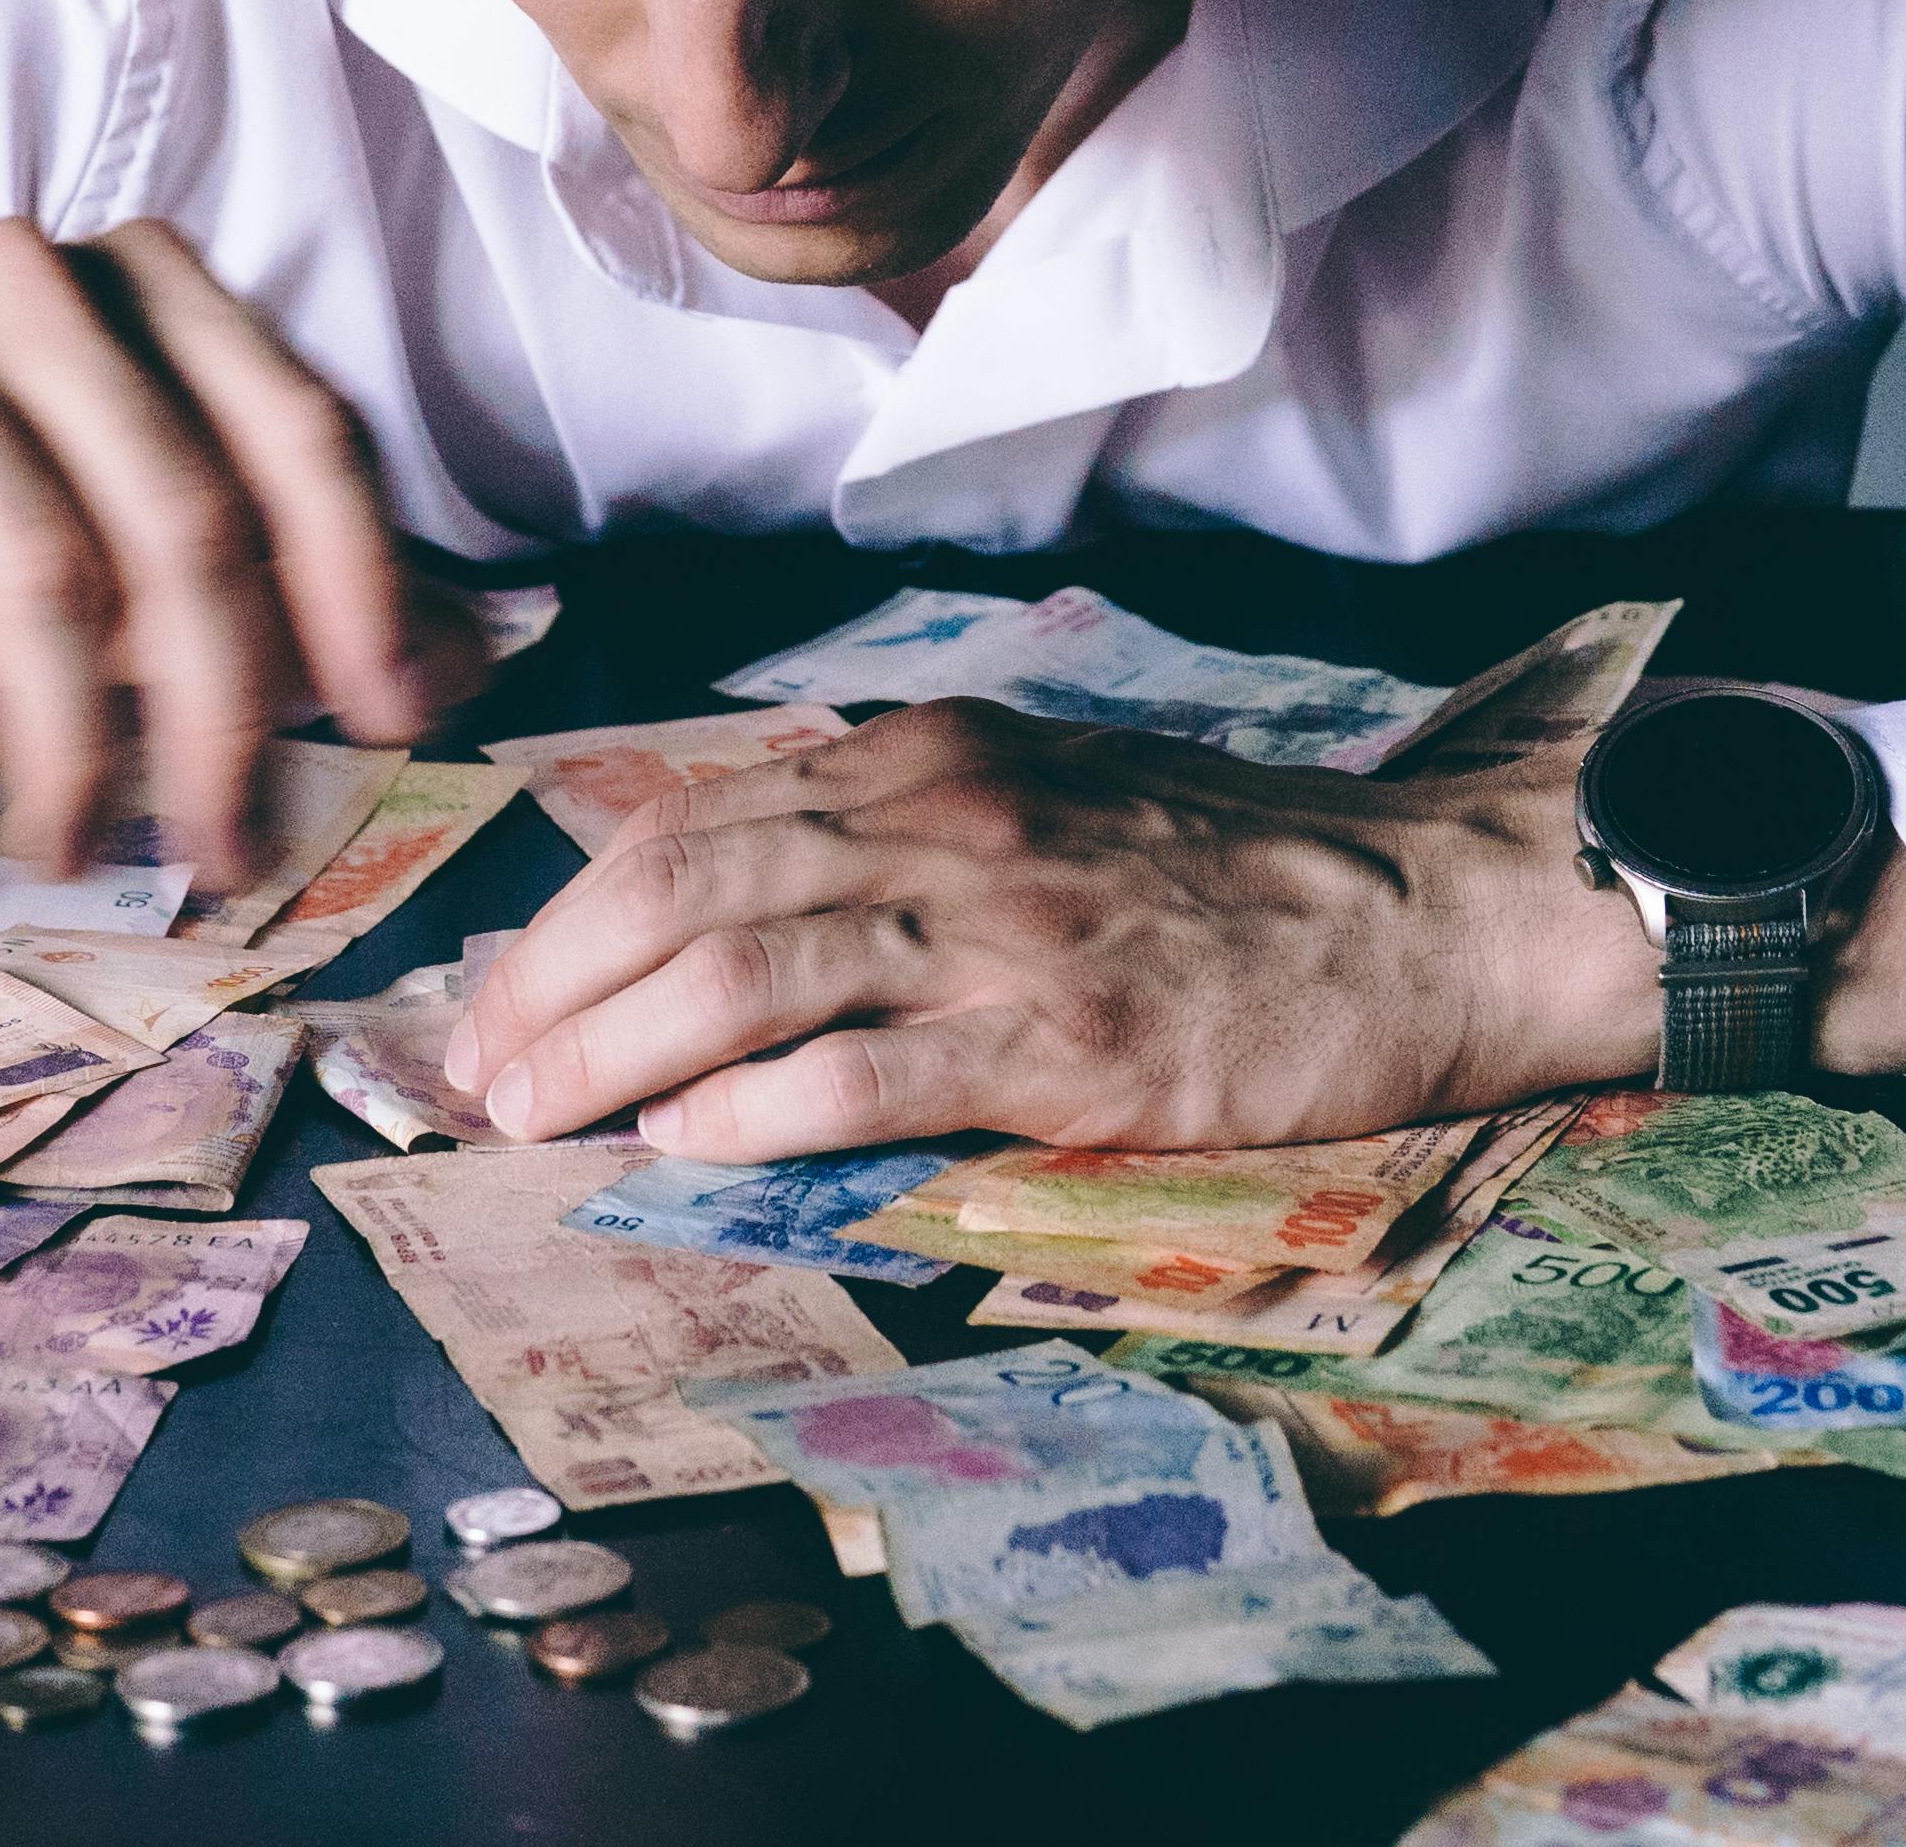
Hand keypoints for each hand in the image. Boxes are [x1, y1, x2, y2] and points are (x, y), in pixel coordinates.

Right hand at [0, 216, 484, 877]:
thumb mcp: (119, 530)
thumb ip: (280, 574)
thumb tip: (462, 664)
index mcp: (148, 278)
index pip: (299, 431)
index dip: (362, 585)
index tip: (394, 731)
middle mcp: (33, 273)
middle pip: (183, 515)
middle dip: (220, 709)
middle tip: (225, 849)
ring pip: (39, 565)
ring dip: (70, 738)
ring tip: (69, 840)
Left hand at [441, 701, 1664, 1157]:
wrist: (1428, 912)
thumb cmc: (1244, 873)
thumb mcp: (1054, 795)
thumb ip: (910, 831)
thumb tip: (749, 902)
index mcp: (934, 757)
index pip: (696, 820)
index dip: (571, 912)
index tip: (502, 991)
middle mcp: (944, 819)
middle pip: (681, 886)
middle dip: (551, 986)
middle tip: (477, 1075)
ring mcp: (997, 926)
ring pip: (738, 971)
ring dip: (608, 1053)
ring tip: (536, 1121)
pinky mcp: (1057, 1038)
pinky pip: (857, 1069)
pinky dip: (744, 1110)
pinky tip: (681, 1147)